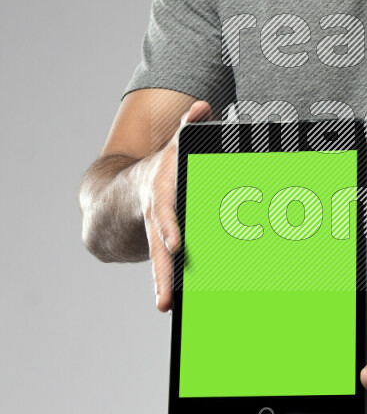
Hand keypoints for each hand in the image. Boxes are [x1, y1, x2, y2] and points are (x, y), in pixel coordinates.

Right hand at [137, 99, 211, 311]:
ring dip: (162, 285)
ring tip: (166, 307)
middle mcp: (157, 220)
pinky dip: (169, 287)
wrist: (118, 197)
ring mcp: (156, 239)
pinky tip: (174, 306)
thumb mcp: (171, 148)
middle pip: (158, 248)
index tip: (177, 244)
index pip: (165, 212)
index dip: (170, 227)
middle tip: (165, 295)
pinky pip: (166, 272)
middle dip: (161, 270)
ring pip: (158, 264)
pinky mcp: (161, 254)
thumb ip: (188, 129)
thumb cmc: (159, 171)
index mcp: (161, 196)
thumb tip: (201, 106)